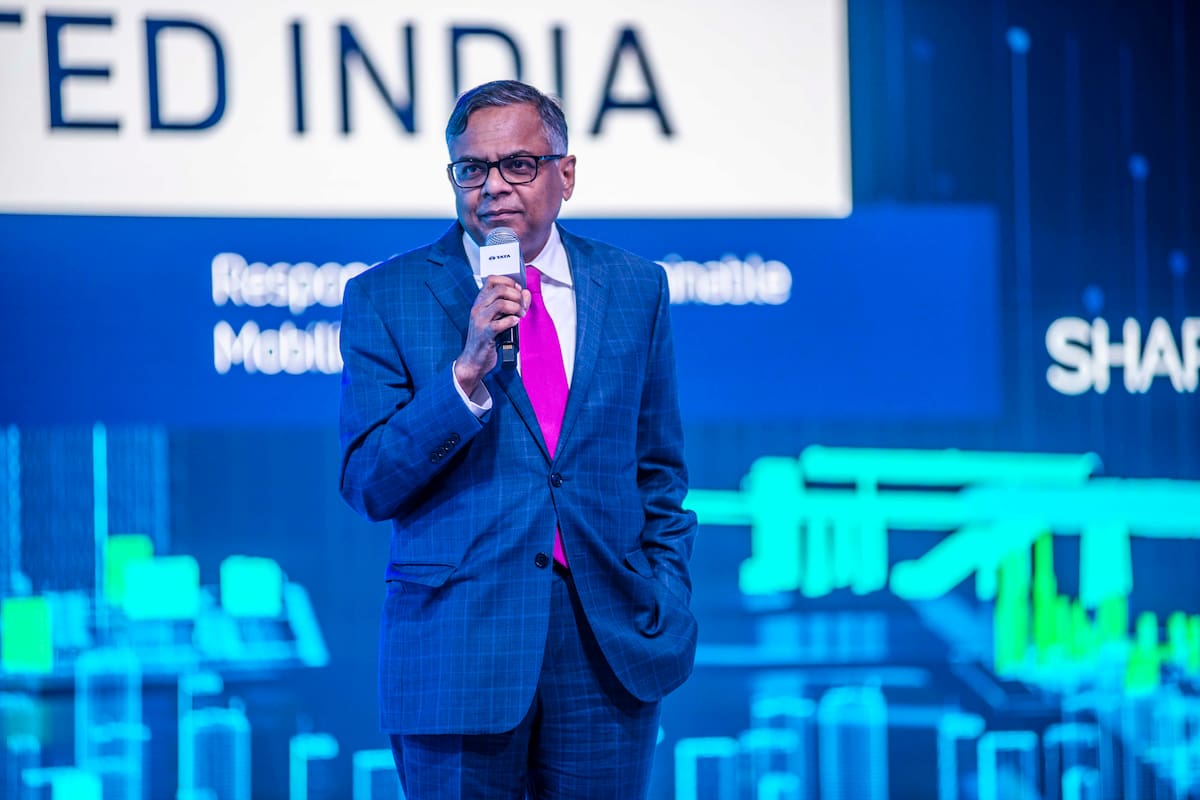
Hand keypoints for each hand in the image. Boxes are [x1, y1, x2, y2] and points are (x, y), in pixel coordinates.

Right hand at [455, 276, 530, 394]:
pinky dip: (512, 321)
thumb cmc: (486, 339)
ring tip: (521, 315)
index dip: (509, 281)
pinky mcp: (485, 334)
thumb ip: (512, 304)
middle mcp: (478, 308)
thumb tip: (525, 293)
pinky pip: (501, 323)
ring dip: (516, 308)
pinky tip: (515, 323)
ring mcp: (480, 321)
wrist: (473, 360)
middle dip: (516, 296)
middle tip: (523, 306)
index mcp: (480, 302)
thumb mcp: (497, 318)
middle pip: (500, 289)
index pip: (492, 279)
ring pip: (501, 303)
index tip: (519, 290)